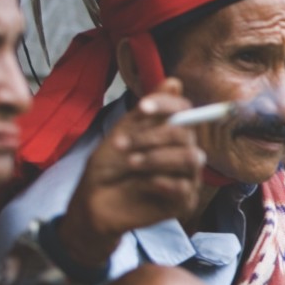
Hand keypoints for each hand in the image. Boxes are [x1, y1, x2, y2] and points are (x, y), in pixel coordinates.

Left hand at [61, 79, 203, 268]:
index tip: (143, 107)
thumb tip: (175, 82)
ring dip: (158, 157)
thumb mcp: (122, 133)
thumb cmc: (107, 168)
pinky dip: (162, 181)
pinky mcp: (183, 203)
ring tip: (131, 162)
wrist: (93, 203)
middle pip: (188, 135)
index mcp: (171, 136)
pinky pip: (184, 186)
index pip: (186, 112)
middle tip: (124, 143)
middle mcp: (183, 155)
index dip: (169, 106)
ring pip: (192, 159)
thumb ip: (148, 112)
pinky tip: (143, 182)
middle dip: (153, 136)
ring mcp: (186, 179)